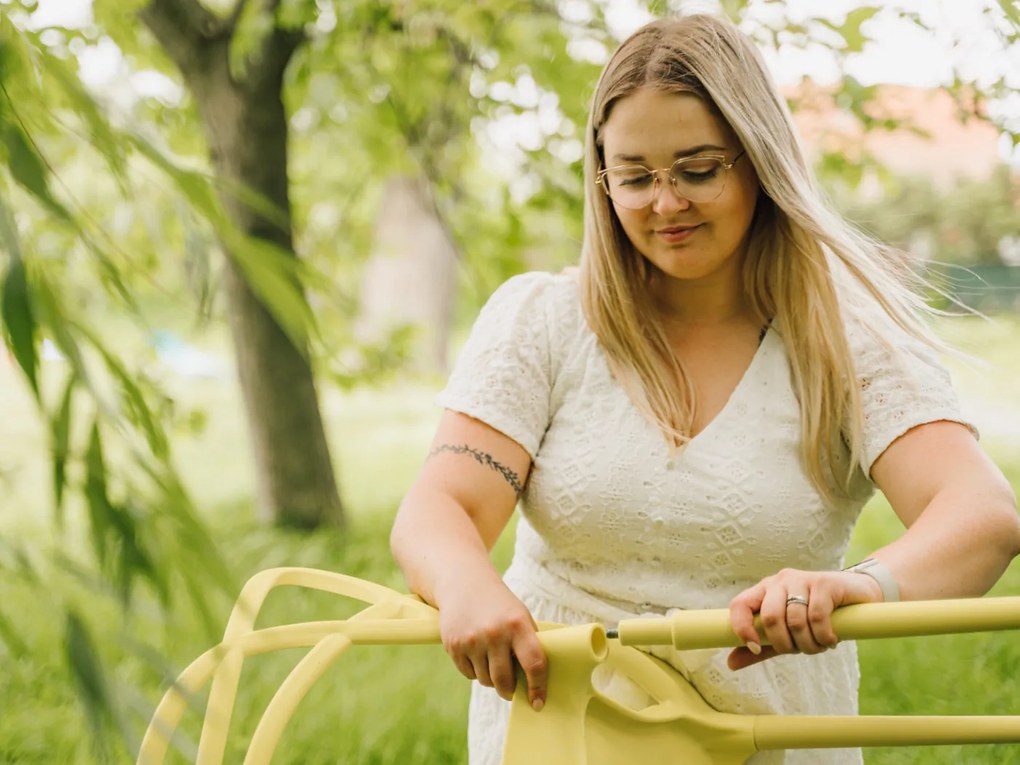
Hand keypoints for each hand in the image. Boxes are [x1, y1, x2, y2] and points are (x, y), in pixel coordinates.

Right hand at [437, 579, 547, 708]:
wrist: (463, 583)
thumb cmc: (499, 605)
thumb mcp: (519, 616)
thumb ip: (527, 644)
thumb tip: (534, 682)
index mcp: (517, 624)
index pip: (534, 663)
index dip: (538, 687)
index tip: (538, 703)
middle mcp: (495, 633)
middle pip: (505, 681)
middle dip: (509, 691)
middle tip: (511, 691)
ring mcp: (472, 640)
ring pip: (485, 680)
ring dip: (490, 678)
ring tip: (491, 660)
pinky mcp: (454, 645)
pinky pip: (469, 674)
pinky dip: (474, 671)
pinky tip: (475, 653)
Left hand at [727, 568, 883, 669]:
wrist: (858, 597)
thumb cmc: (816, 617)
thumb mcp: (786, 635)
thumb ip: (760, 648)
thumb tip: (730, 664)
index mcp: (764, 591)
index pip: (739, 605)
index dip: (742, 628)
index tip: (755, 648)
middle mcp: (779, 581)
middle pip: (770, 617)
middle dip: (785, 643)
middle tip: (801, 650)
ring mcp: (802, 579)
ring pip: (795, 620)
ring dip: (809, 644)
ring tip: (820, 645)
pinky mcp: (824, 583)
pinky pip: (817, 616)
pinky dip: (823, 636)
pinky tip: (831, 640)